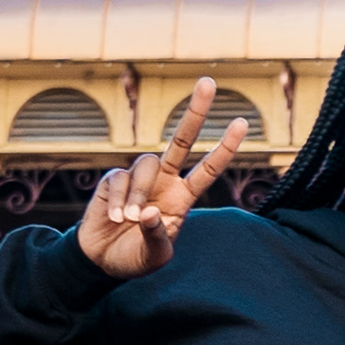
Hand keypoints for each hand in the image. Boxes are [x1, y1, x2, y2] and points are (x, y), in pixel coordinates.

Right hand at [72, 74, 245, 280]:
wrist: (102, 262)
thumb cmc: (134, 258)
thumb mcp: (154, 256)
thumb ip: (156, 236)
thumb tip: (148, 211)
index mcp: (182, 198)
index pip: (207, 169)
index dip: (224, 148)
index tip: (242, 123)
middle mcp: (164, 182)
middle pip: (181, 140)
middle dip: (195, 111)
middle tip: (209, 81)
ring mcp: (138, 179)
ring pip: (145, 164)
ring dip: (136, 193)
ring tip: (127, 220)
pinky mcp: (112, 180)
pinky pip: (118, 180)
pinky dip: (117, 200)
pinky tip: (114, 218)